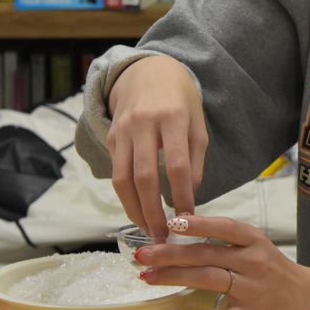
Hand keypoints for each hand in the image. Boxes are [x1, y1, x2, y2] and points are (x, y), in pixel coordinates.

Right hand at [106, 56, 207, 239]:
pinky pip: (116, 171)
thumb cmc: (180, 100)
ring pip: (123, 178)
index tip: (188, 219)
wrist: (148, 71)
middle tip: (163, 238)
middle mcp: (144, 123)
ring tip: (148, 231)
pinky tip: (137, 210)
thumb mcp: (197, 123)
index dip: (181, 195)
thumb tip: (190, 196)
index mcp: (173, 117)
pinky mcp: (111, 135)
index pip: (176, 165)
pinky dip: (125, 196)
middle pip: (144, 176)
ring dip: (134, 210)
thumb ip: (195, 159)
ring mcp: (124, 129)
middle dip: (153, 211)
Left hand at [134, 213, 309, 309]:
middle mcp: (254, 262)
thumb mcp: (256, 248)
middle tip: (142, 254)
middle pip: (207, 254)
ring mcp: (253, 291)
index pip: (224, 227)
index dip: (197, 224)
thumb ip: (226, 242)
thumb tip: (181, 232)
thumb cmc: (277, 272)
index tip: (169, 222)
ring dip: (174, 279)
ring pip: (209, 281)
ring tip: (147, 278)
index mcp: (254, 241)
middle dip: (170, 254)